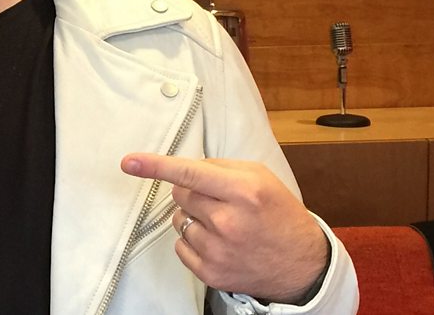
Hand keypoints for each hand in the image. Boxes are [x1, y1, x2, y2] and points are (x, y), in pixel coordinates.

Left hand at [122, 153, 328, 303]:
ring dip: (193, 217)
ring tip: (222, 224)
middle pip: (180, 194)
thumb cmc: (280, 215)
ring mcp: (218, 250)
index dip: (155, 166)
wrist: (303, 266)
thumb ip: (221, 167)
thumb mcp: (261, 178)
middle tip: (217, 200)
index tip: (129, 162)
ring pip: (178, 220)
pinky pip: (181, 246)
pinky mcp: (211, 273)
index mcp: (243, 191)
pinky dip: (193, 241)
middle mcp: (228, 221)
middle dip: (192, 192)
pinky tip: (219, 243)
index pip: (189, 173)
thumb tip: (185, 167)